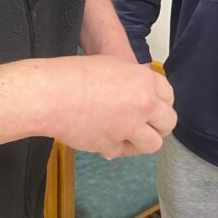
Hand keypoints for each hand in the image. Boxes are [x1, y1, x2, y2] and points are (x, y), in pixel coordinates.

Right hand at [43, 56, 175, 158]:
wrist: (49, 95)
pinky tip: (102, 136)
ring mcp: (130, 127)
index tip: (155, 108)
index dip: (161, 103)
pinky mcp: (112, 146)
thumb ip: (132, 81)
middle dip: (159, 125)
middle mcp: (143, 104)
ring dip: (142, 141)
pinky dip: (113, 147)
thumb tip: (141, 94)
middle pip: (168, 122)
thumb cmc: (72, 75)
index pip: (168, 95)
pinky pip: (121, 152)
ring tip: (128, 135)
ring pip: (153, 144)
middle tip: (147, 125)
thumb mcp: (111, 66)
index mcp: (144, 81)